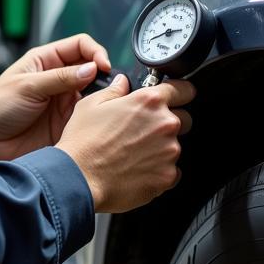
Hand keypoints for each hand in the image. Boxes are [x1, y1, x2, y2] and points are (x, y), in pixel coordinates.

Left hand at [0, 34, 110, 162]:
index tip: (102, 65)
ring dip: (101, 98)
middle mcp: (58, 79)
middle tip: (109, 87)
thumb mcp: (28, 86)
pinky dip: (95, 117)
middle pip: (91, 69)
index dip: (95, 52)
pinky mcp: (66, 123)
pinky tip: (96, 120)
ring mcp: (63, 101)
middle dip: (103, 75)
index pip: (80, 46)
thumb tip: (91, 69)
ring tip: (104, 104)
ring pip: (94, 94)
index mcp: (46, 61)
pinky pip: (87, 117)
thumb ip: (60, 78)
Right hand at [58, 75, 194, 212]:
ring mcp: (169, 152)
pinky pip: (171, 171)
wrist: (79, 180)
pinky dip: (158, 170)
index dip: (180, 92)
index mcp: (149, 102)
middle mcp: (165, 124)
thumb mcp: (91, 105)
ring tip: (132, 154)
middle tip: (141, 132)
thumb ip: (114, 90)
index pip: (184, 90)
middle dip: (166, 123)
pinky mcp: (168, 176)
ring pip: (175, 146)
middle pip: (183, 119)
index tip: (178, 97)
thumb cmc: (83, 144)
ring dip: (161, 148)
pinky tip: (136, 169)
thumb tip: (123, 83)